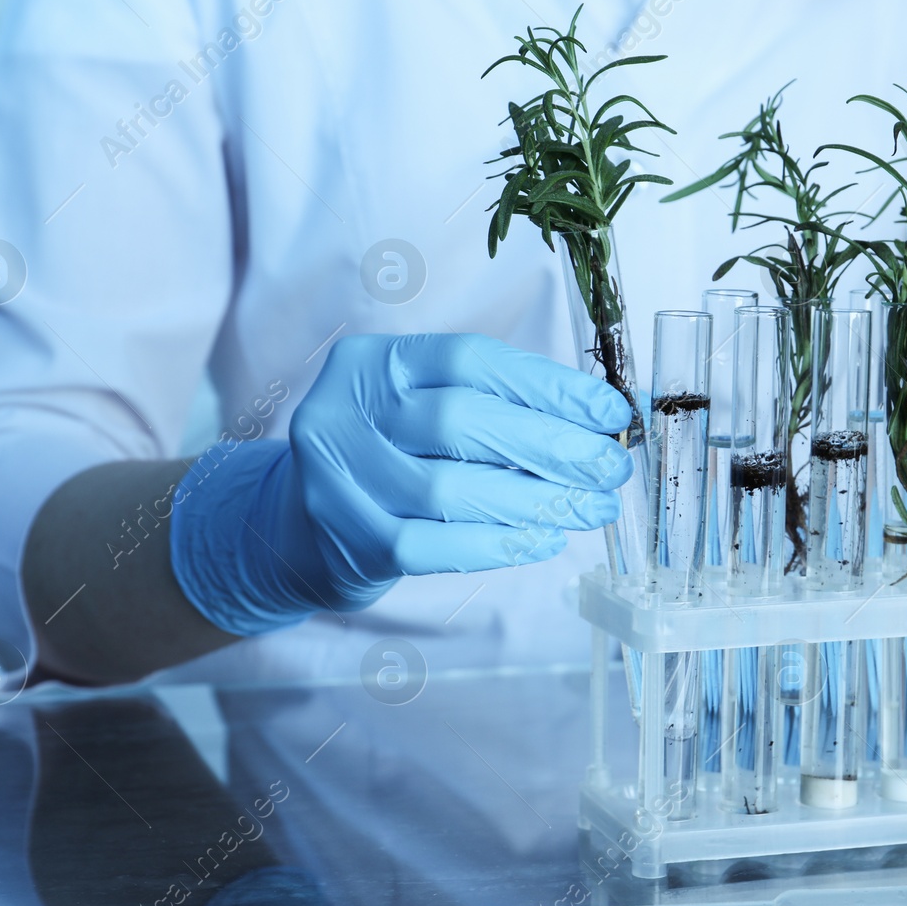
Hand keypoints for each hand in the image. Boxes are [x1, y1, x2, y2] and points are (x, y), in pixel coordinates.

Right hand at [170, 333, 633, 633]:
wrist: (296, 528)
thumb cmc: (388, 459)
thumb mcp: (422, 411)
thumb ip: (495, 405)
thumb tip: (600, 421)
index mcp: (373, 362)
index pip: (472, 361)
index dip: (548, 386)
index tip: (610, 412)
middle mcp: (344, 409)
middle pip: (462, 421)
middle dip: (551, 446)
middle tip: (610, 467)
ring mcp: (338, 476)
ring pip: (451, 489)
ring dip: (535, 501)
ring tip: (590, 509)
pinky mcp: (348, 538)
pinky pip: (437, 544)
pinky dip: (499, 542)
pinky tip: (543, 539)